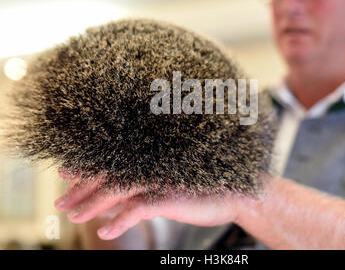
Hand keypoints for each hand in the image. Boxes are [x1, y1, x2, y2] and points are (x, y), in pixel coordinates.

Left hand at [55, 168, 244, 239]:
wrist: (236, 194)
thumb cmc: (202, 188)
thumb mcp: (167, 188)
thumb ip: (142, 189)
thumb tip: (116, 199)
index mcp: (151, 159)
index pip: (112, 161)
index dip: (87, 166)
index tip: (66, 172)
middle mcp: (152, 164)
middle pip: (108, 173)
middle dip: (81, 187)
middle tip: (60, 201)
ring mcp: (160, 178)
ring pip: (117, 189)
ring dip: (92, 205)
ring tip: (73, 218)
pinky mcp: (170, 195)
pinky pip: (138, 209)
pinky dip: (120, 221)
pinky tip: (106, 232)